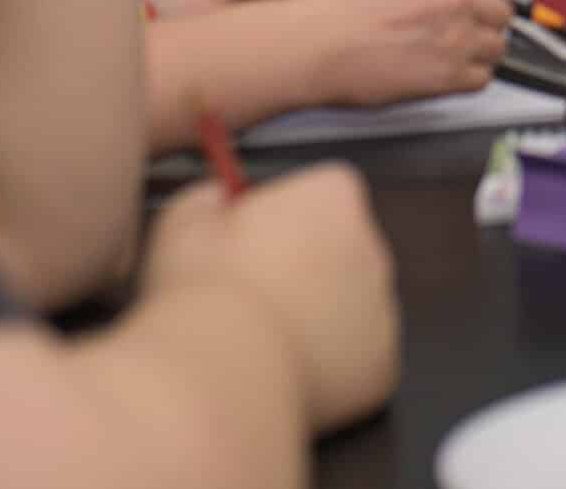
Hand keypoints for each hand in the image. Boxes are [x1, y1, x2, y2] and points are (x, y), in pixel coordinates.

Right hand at [142, 167, 399, 430]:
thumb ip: (210, 199)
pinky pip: (355, 357)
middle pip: (338, 247)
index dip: (276, 216)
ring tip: (260, 336)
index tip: (245, 238)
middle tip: (250, 291)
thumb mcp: (184, 221)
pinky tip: (283, 367)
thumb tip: (214, 201)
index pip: (316, 191)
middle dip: (302, 264)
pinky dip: (328, 364)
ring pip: (347, 304)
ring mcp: (381, 308)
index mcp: (332, 198)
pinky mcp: (381, 365)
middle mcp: (371, 246)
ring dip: (315, 315)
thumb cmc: (208, 296)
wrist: (227, 374)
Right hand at [290, 0, 512, 105]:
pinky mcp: (451, 75)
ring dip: (479, 50)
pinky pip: (482, 78)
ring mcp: (458, 37)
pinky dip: (468, 78)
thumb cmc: (336, 11)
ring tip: (451, 51)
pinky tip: (444, 72)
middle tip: (461, 25)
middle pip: (502, 10)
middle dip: (484, 19)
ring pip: (497, 46)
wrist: (316, 45)